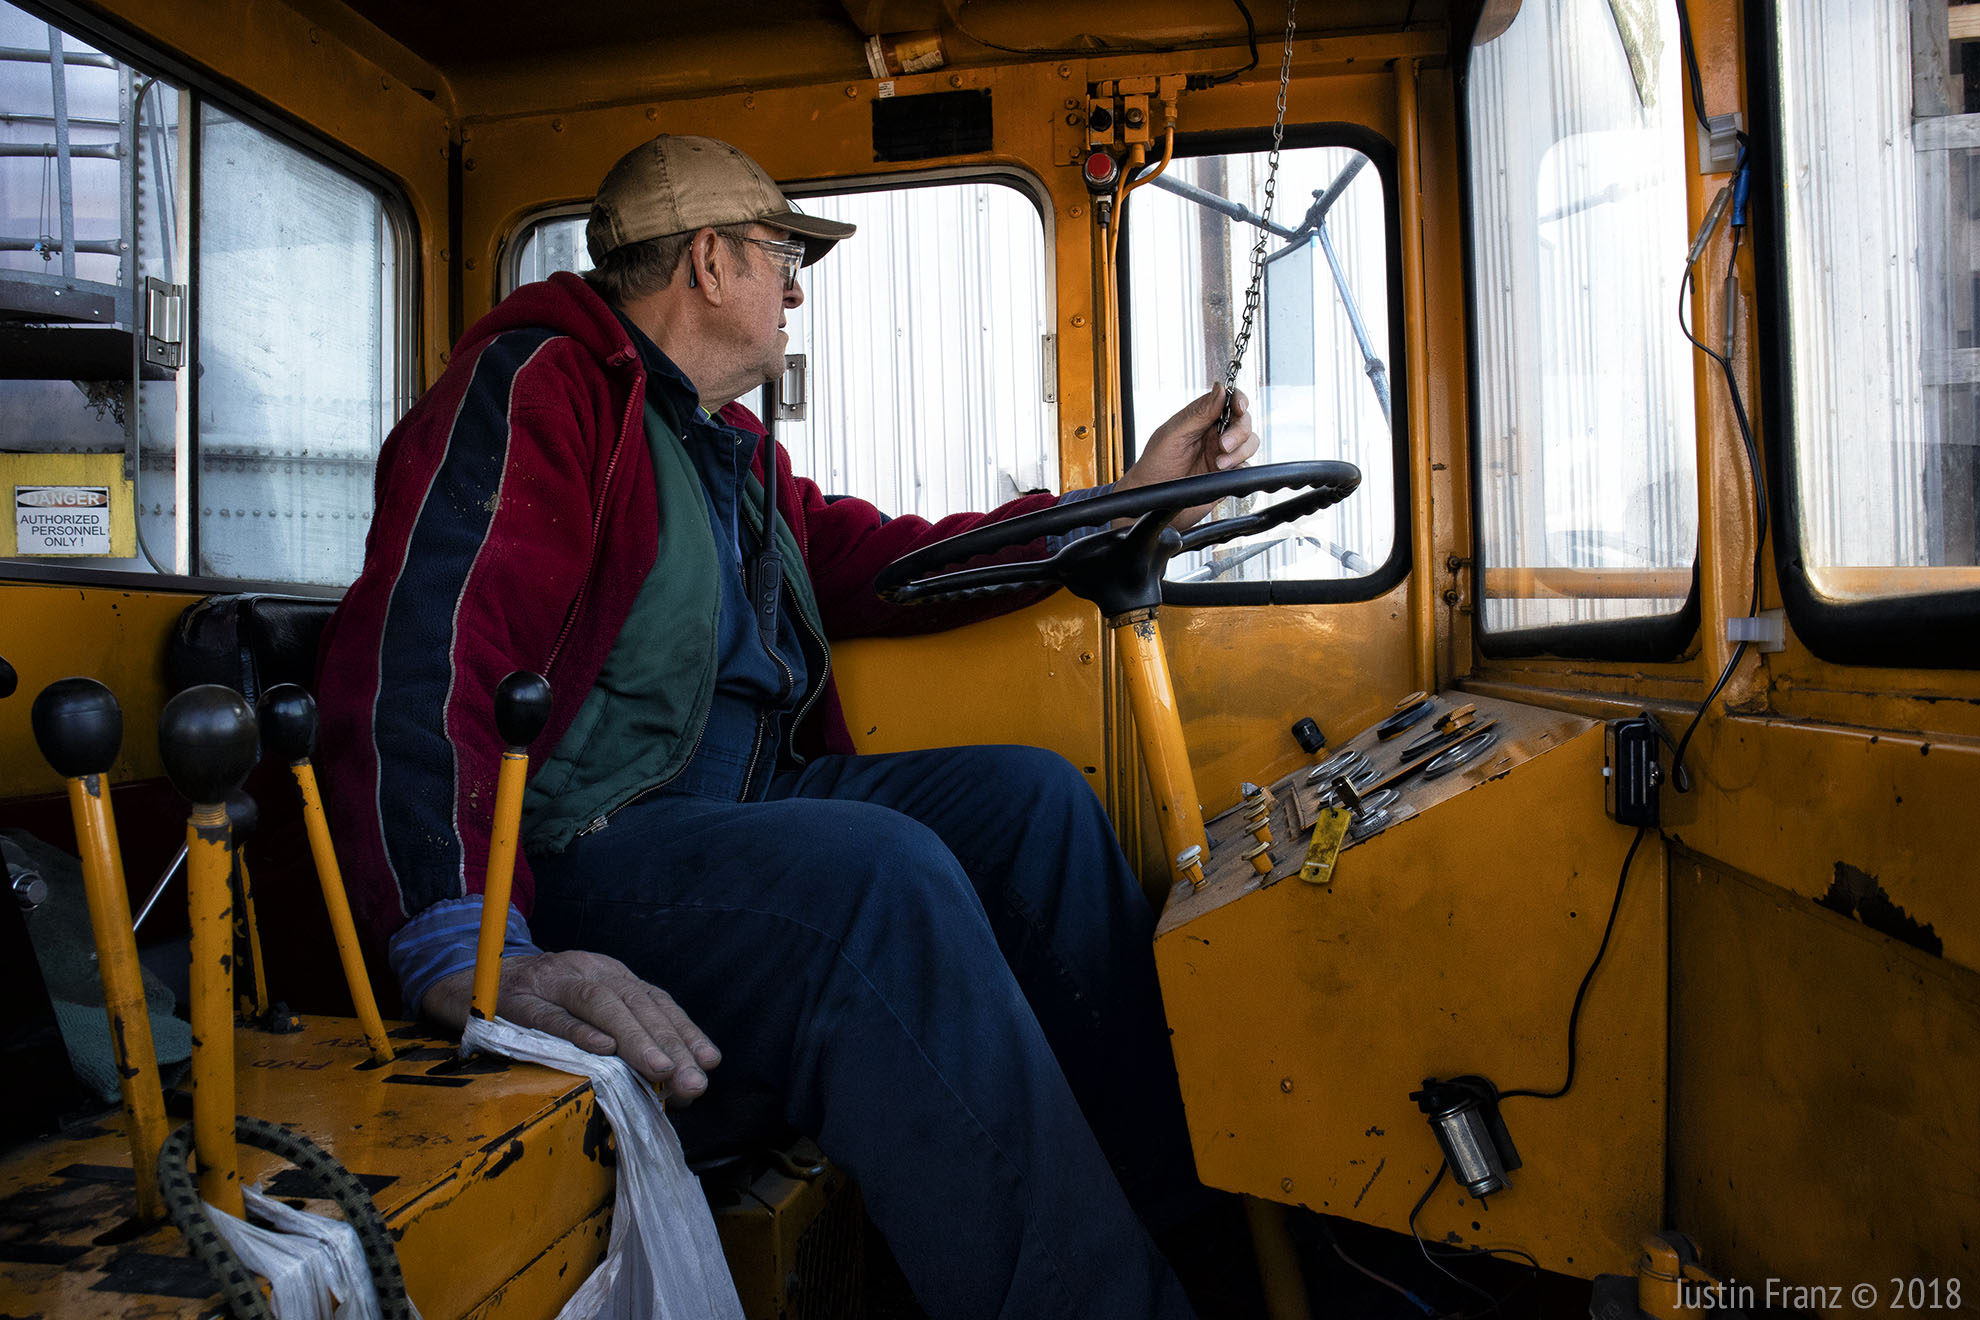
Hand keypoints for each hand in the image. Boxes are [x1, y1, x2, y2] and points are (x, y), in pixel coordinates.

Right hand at [422, 950, 721, 1101]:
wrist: (470, 981)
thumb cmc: (538, 1006)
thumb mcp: (585, 1011)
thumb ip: (623, 1036)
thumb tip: (673, 1082)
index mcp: (608, 973)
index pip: (654, 1000)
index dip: (684, 1030)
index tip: (709, 1062)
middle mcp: (585, 970)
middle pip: (634, 1002)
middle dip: (669, 1043)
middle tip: (694, 1082)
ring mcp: (550, 982)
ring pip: (599, 1004)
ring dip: (634, 1038)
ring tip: (662, 1071)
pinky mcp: (517, 1000)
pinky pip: (550, 1016)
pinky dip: (577, 1031)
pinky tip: (604, 1051)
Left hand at [1113, 383, 1259, 528]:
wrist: (1152, 497)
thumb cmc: (1155, 464)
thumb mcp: (1174, 434)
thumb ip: (1199, 413)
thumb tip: (1220, 388)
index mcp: (1201, 419)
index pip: (1229, 401)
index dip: (1239, 400)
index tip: (1239, 407)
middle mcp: (1214, 434)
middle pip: (1244, 422)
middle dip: (1239, 432)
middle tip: (1223, 444)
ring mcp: (1223, 454)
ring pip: (1249, 443)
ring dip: (1240, 452)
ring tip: (1218, 463)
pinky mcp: (1227, 474)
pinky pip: (1246, 467)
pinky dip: (1240, 467)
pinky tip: (1223, 471)